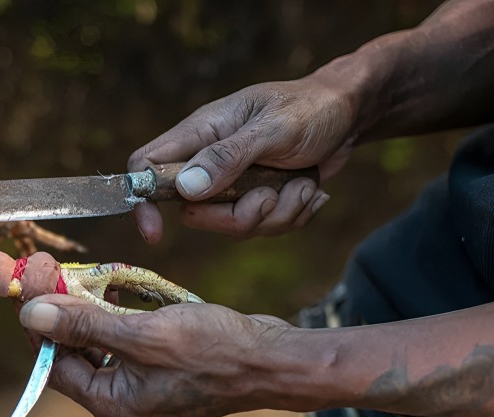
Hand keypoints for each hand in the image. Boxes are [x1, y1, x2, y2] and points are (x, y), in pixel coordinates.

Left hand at [18, 294, 301, 416]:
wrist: (274, 361)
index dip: (38, 322)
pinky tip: (113, 286)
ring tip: (79, 273)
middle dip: (61, 311)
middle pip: (73, 353)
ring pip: (98, 343)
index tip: (29, 281)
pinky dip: (116, 314)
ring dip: (88, 308)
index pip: (55, 364)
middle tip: (49, 270)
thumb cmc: (215, 351)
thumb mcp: (143, 334)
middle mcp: (124, 402)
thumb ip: (85, 325)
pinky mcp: (162, 369)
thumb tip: (31, 315)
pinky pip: (125, 340)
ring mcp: (144, 387)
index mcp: (113, 405)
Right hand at [129, 78, 357, 241]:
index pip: (148, 167)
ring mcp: (233, 184)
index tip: (156, 232)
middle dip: (239, 216)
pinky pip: (262, 228)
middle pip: (194, 212)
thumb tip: (185, 189)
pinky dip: (292, 215)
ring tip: (301, 183)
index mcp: (201, 133)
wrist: (350, 114)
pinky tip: (308, 189)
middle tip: (271, 194)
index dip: (143, 200)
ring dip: (276, 213)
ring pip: (233, 225)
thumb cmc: (310, 108)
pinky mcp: (257, 198)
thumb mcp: (272, 129)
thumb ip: (227, 157)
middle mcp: (210, 161)